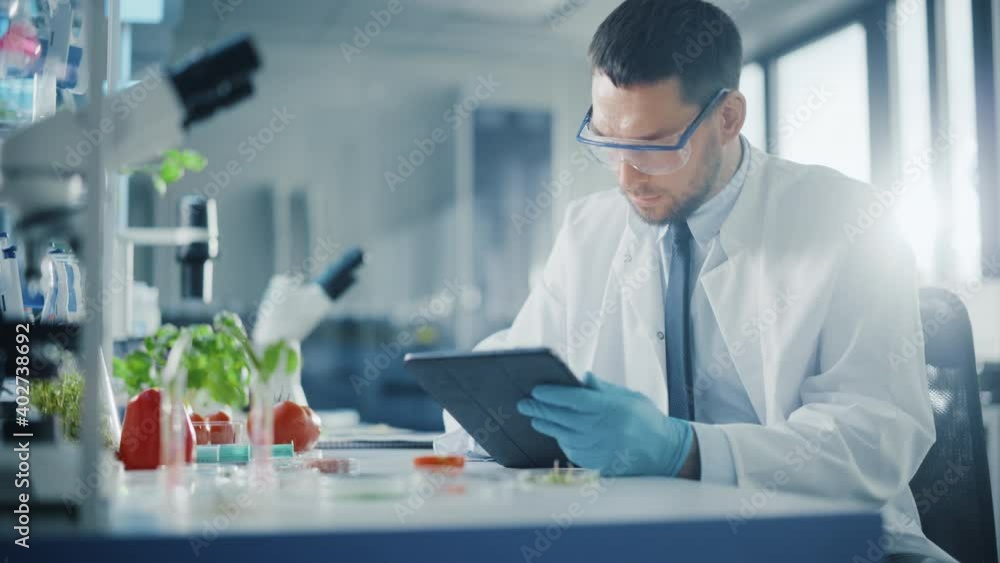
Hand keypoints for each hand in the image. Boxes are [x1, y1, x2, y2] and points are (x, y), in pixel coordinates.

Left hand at [517, 372, 693, 476]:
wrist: (664, 452)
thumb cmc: (646, 420)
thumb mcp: (628, 397)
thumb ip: (602, 389)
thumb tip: (581, 377)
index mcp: (609, 409)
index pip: (572, 399)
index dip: (551, 394)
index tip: (536, 389)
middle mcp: (600, 429)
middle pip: (560, 417)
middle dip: (539, 408)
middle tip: (523, 402)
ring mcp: (597, 448)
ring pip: (561, 434)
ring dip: (545, 424)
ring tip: (534, 416)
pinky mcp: (595, 462)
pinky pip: (570, 448)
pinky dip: (560, 438)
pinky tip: (554, 430)